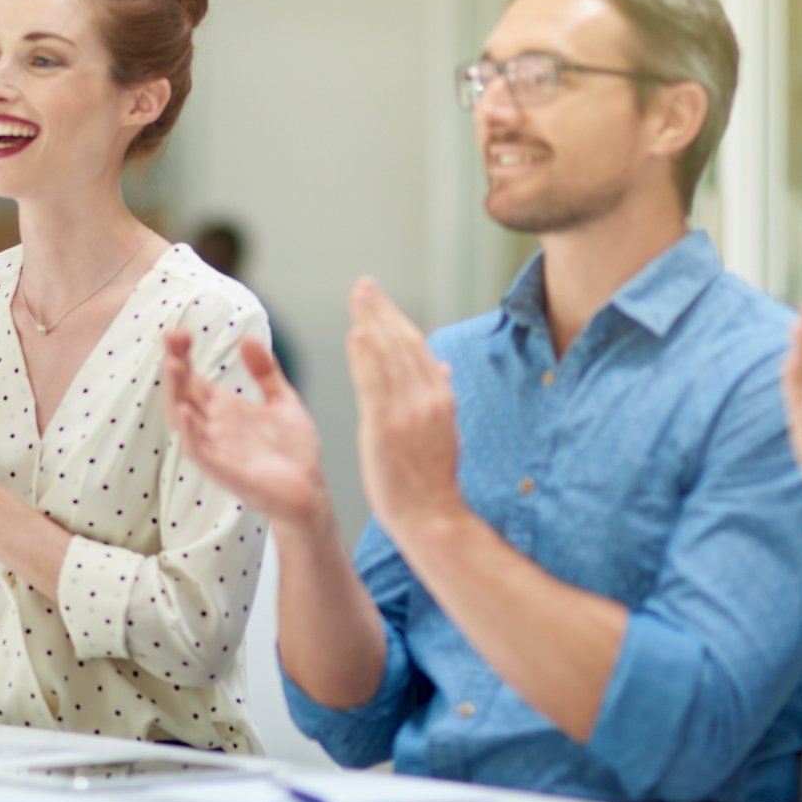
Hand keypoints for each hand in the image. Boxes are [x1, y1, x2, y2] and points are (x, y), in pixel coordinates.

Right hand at [164, 328, 330, 527]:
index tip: (179, 331)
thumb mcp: (282, 402)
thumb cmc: (294, 452)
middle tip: (172, 337)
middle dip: (176, 365)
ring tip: (174, 365)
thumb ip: (265, 372)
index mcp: (225, 409)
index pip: (195, 378)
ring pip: (184, 419)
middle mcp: (214, 427)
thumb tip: (249, 337)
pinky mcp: (222, 470)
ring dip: (176, 393)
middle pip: (184, 392)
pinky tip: (185, 410)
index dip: (184, 355)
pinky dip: (189, 432)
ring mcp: (215, 448)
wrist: (310, 493)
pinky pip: (198, 451)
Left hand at [344, 278, 465, 537]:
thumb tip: (443, 364)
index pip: (416, 347)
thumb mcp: (443, 431)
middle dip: (382, 310)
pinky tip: (358, 333)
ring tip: (358, 296)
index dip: (395, 318)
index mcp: (440, 397)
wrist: (433, 517)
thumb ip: (439, 394)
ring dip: (373, 321)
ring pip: (390, 357)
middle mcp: (427, 398)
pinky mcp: (387, 427)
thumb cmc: (432, 479)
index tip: (378, 298)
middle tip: (363, 284)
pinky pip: (376, 385)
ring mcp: (408, 411)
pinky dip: (368, 357)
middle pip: (403, 343)